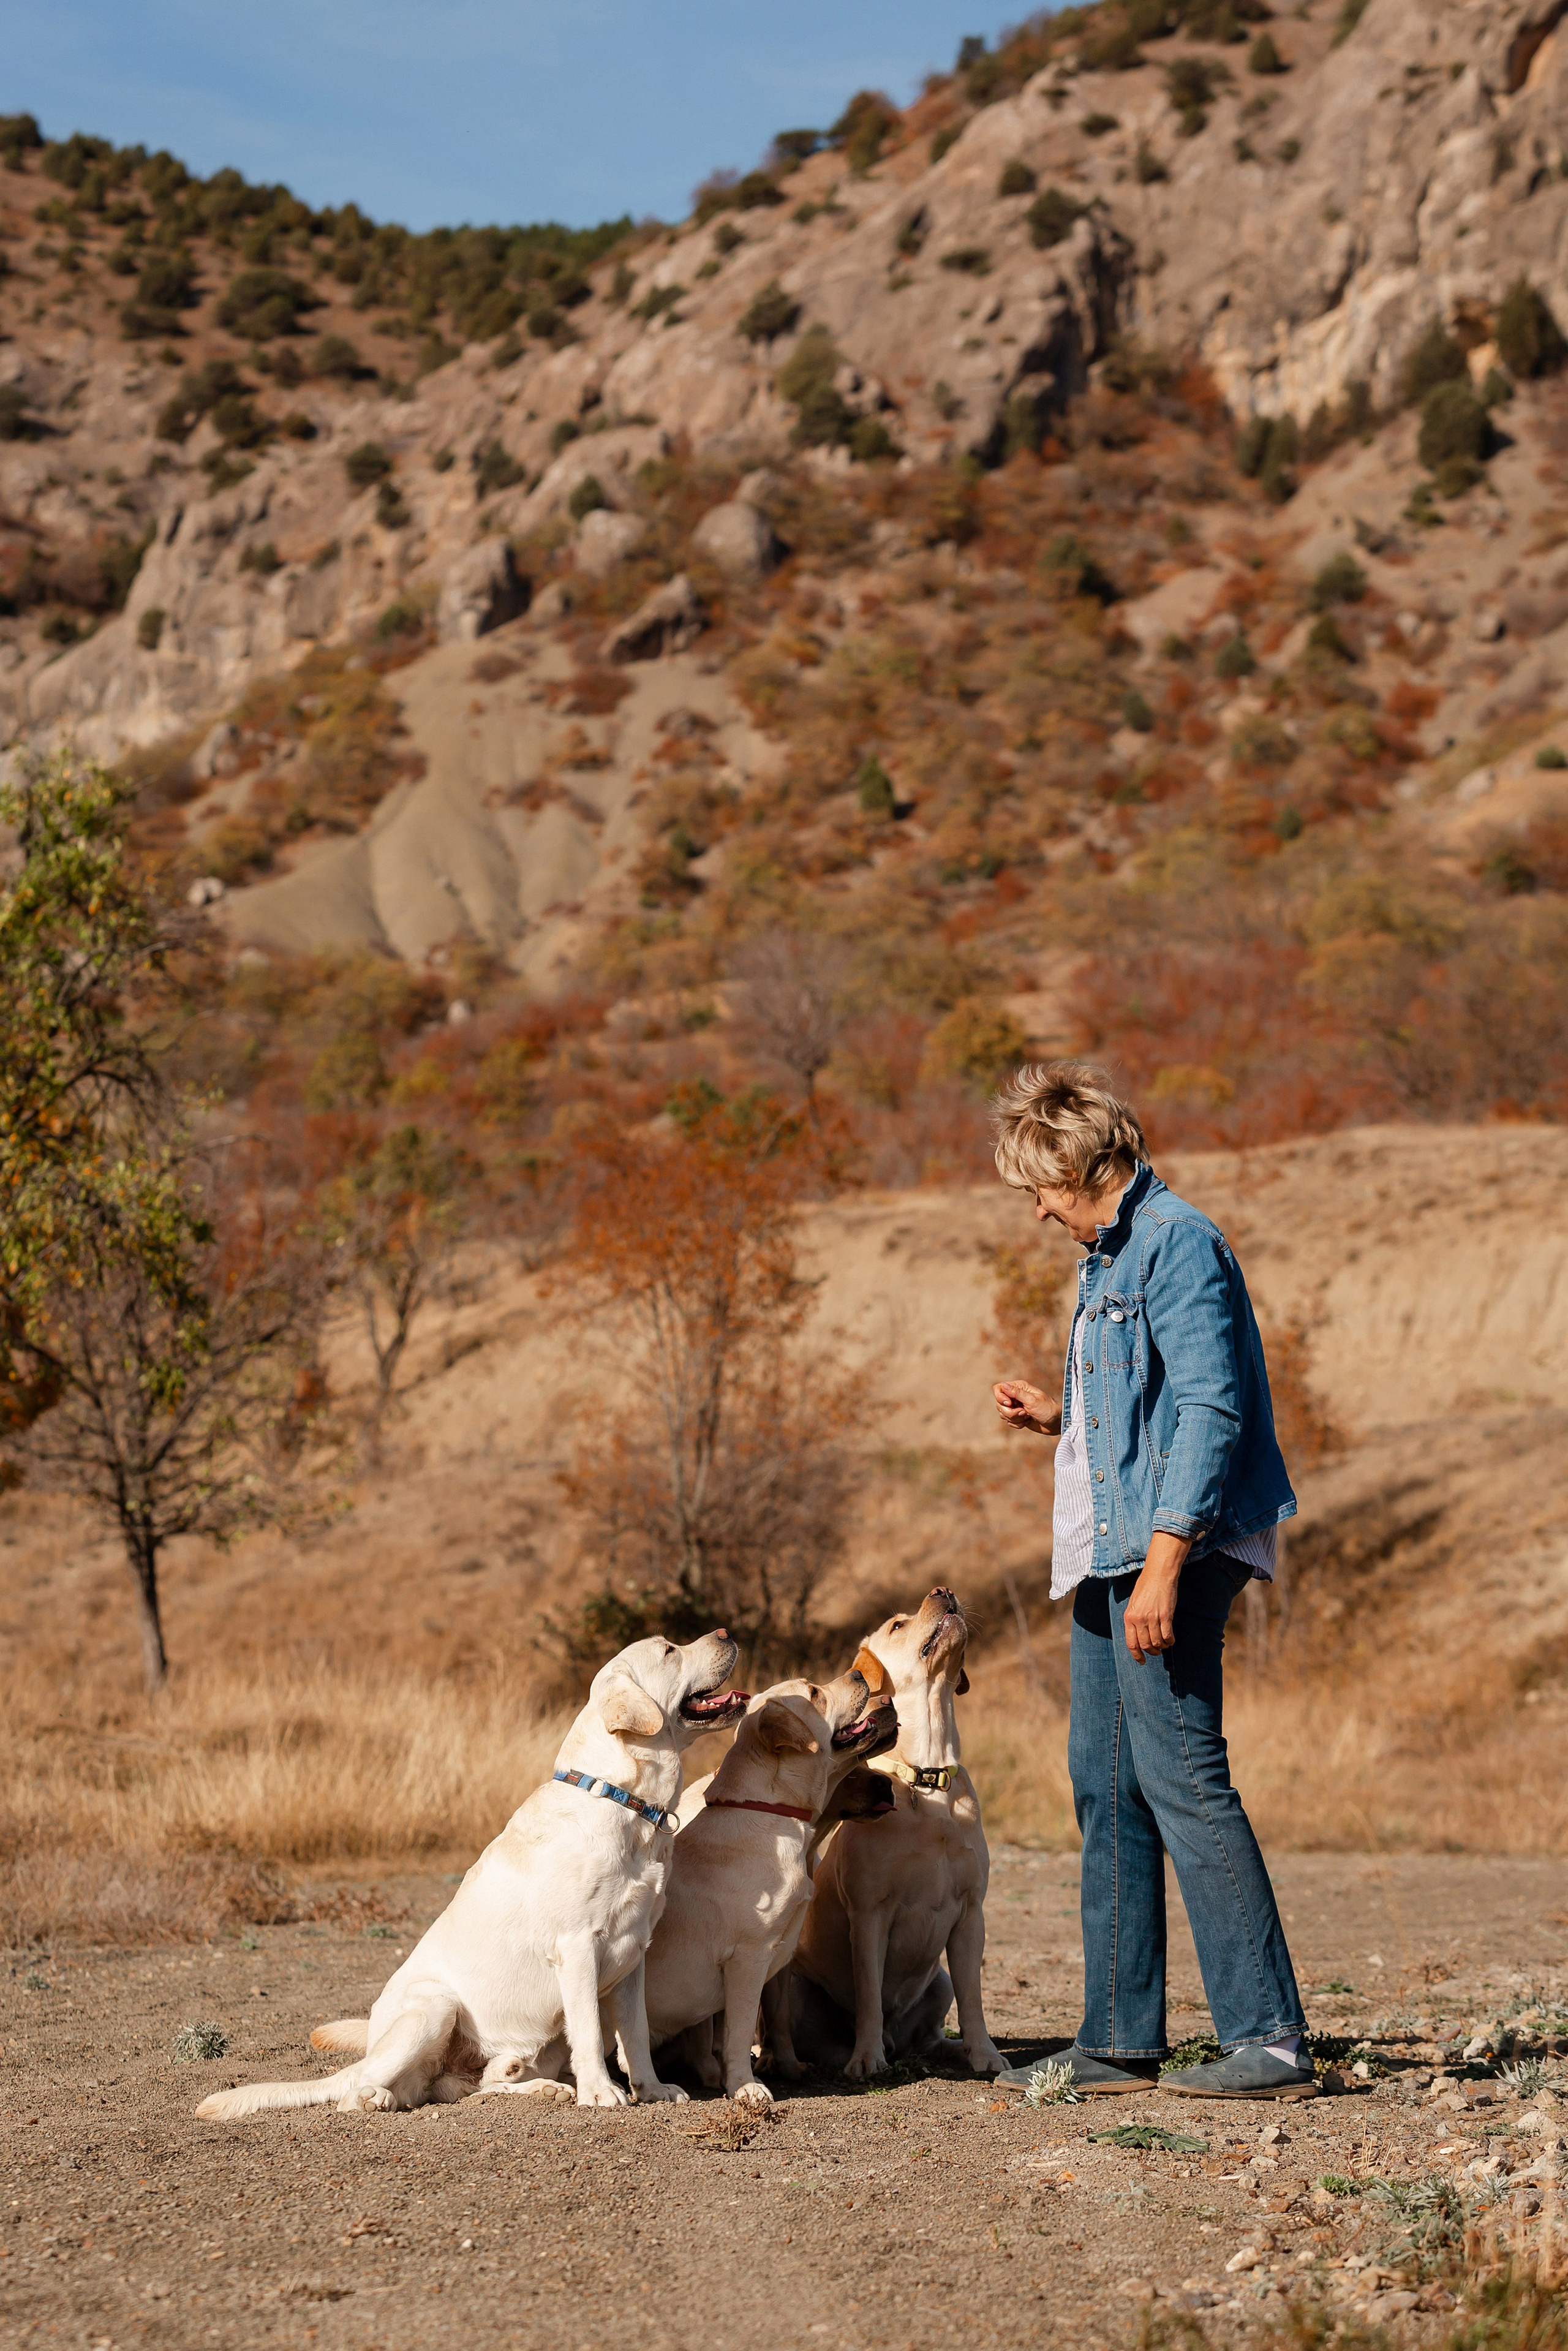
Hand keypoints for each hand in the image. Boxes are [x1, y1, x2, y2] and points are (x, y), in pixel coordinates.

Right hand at [993, 1378, 1061, 1435]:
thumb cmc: (1047, 1409)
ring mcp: (1016, 1407)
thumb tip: (1003, 1385)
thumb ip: (1016, 1393)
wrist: (1056, 1422)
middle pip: (999, 1403)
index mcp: (1018, 1387)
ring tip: (1027, 1416)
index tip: (1009, 1403)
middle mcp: (1015, 1396)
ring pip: (1003, 1414)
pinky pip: (1008, 1422)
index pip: (998, 1388)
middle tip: (1024, 1412)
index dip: (1000, 1397)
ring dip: (1015, 1418)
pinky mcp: (1017, 1417)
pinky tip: (1027, 1421)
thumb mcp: (1032, 1401)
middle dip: (1010, 1411)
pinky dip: (1017, 1424)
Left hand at [1123, 1533, 1191, 1662]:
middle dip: (1151, 1652)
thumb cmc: (1145, 1587)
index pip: (1131, 1643)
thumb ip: (1134, 1619)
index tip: (1142, 1661)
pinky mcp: (1166, 1616)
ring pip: (1157, 1642)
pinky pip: (1168, 1636)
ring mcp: (1153, 1618)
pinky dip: (1170, 1641)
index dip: (1137, 1655)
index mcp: (1129, 1616)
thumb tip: (1138, 1635)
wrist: (1158, 1574)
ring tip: (1164, 1644)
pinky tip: (1171, 1639)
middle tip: (1156, 1651)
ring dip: (1161, 1646)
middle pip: (1145, 1645)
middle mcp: (1139, 1619)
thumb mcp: (1133, 1603)